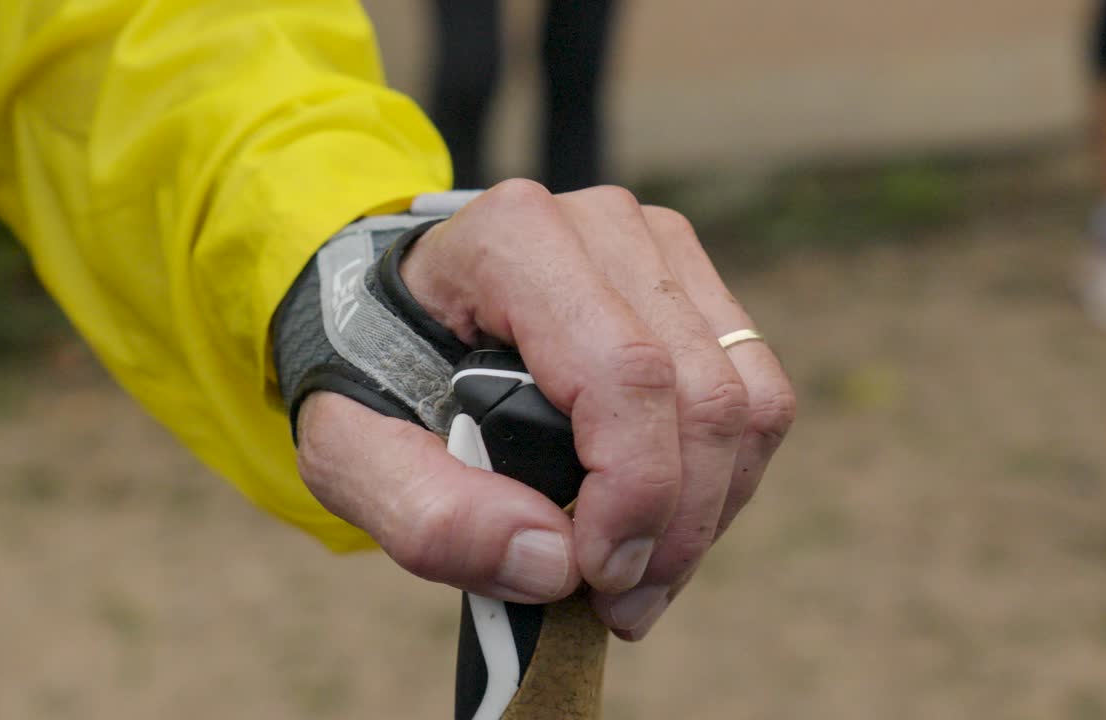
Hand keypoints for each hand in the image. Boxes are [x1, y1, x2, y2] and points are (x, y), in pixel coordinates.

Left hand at [296, 179, 794, 639]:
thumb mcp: (348, 455)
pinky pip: (757, 396)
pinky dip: (724, 483)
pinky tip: (661, 528)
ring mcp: (660, 250)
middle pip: (702, 393)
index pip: (624, 369)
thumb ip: (427, 513)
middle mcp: (602, 225)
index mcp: (513, 239)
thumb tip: (554, 563)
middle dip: (677, 525)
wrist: (392, 319)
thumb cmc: (372, 379)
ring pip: (749, 400)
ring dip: (708, 515)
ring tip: (639, 581)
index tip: (598, 576)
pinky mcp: (694, 287)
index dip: (636, 489)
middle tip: (621, 605)